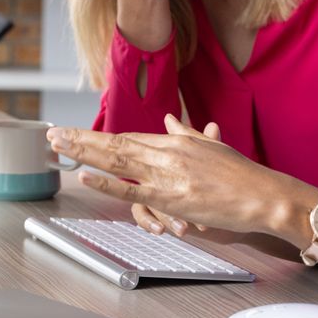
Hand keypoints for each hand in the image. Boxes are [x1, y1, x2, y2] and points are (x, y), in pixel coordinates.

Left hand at [47, 115, 298, 236]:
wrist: (263, 193)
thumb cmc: (242, 175)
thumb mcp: (212, 145)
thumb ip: (187, 133)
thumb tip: (171, 119)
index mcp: (176, 141)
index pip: (129, 136)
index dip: (100, 135)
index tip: (77, 134)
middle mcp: (168, 153)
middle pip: (116, 143)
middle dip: (81, 139)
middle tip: (53, 135)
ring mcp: (168, 174)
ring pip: (118, 160)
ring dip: (84, 152)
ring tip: (59, 147)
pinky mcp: (172, 197)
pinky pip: (132, 189)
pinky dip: (107, 182)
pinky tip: (87, 175)